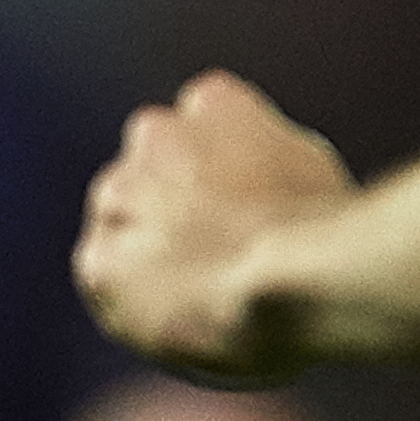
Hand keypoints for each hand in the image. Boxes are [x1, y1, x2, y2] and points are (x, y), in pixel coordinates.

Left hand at [75, 72, 361, 384]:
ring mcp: (119, 194)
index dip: (215, 177)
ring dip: (145, 251)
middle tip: (212, 255)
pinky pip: (106, 281)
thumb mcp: (307, 166)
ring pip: (120, 224)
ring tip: (201, 292)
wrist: (293, 282)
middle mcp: (155, 132)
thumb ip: (263, 155)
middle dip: (169, 207)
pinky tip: (178, 317)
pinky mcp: (99, 260)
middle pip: (149, 171)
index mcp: (214, 103)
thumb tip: (256, 174)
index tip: (236, 211)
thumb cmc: (320, 234)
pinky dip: (131, 302)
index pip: (198, 127)